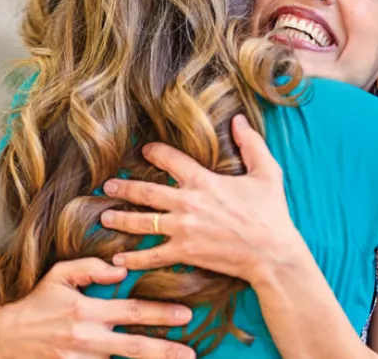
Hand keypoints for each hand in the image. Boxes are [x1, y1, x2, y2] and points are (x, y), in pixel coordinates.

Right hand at [0, 258, 194, 358]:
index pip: (131, 310)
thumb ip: (90, 268)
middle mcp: (86, 338)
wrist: (6, 341)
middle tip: (190, 353)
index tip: (186, 315)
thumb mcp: (59, 276)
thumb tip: (120, 270)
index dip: (160, 313)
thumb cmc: (37, 305)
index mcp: (85, 311)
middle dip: (164, 350)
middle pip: (133, 345)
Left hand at [100, 115, 308, 286]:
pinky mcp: (184, 252)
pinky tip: (120, 258)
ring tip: (105, 217)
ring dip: (121, 219)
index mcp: (203, 181)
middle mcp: (187, 203)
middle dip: (124, 187)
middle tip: (108, 185)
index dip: (154, 152)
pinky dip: (134, 258)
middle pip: (146, 192)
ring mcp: (182, 229)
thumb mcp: (267, 173)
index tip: (144, 150)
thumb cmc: (271, 213)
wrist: (272, 252)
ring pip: (142, 222)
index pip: (170, 159)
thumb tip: (239, 120)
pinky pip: (152, 255)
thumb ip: (251, 144)